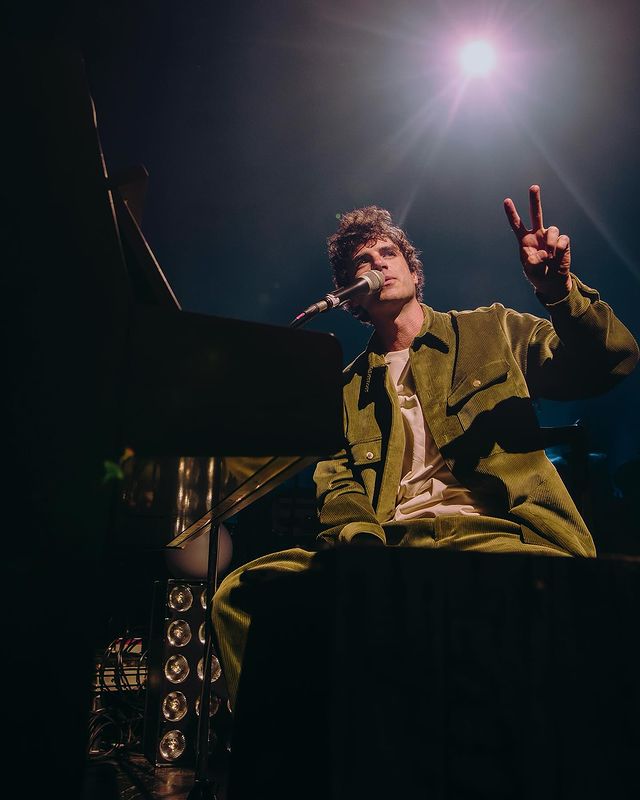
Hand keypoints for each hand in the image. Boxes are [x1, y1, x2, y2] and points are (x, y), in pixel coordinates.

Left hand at [503, 184, 571, 302]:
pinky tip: (557, 256)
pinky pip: (562, 239)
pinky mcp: (563, 241)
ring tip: (549, 256)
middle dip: (535, 200)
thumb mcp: (530, 269)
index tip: (506, 201)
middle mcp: (537, 234)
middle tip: (533, 187)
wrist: (552, 281)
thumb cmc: (538, 273)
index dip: (512, 213)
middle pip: (536, 214)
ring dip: (550, 244)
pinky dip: (559, 249)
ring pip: (552, 229)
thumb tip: (544, 252)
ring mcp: (550, 237)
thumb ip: (533, 261)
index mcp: (525, 240)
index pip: (517, 224)